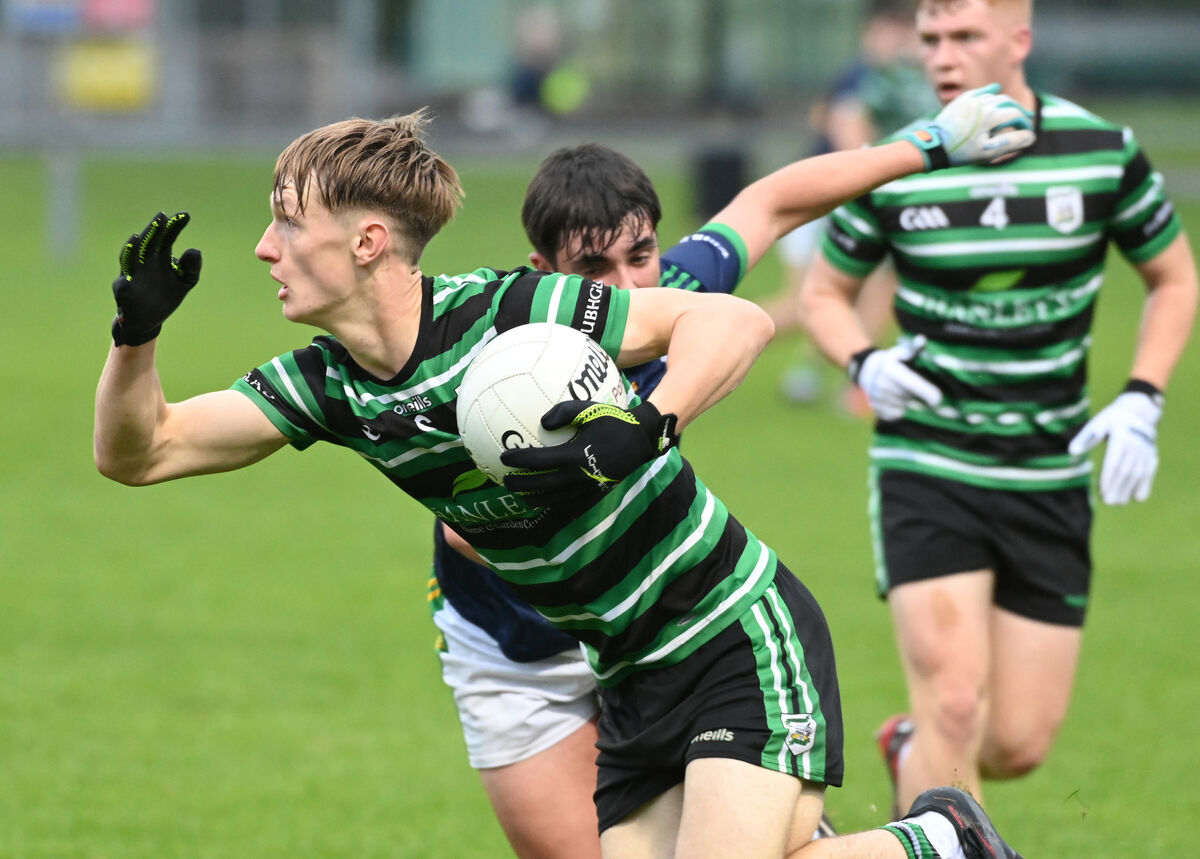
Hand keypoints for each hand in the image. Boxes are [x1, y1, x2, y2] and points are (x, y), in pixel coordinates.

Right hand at [111, 212, 202, 345]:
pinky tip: (126, 280)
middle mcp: (144, 261)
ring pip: (130, 259)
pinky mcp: (124, 293)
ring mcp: (132, 275)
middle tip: (162, 216)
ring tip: (136, 237)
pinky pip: (122, 287)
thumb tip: (195, 250)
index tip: (186, 215)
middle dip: (153, 230)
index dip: (174, 226)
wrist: (148, 319)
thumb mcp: (184, 281)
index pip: (167, 237)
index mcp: (160, 257)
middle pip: (148, 242)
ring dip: (132, 248)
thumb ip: (190, 268)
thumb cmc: (166, 296)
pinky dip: (123, 284)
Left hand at [501, 400, 677, 506]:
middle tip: (505, 482)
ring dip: (535, 498)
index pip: (540, 461)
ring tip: (522, 495)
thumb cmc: (615, 421)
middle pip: (542, 486)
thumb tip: (542, 422)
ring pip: (555, 499)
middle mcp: (580, 476)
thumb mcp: (590, 409)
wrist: (642, 440)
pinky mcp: (596, 493)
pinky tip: (546, 498)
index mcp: (576, 455)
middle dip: (521, 486)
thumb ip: (563, 411)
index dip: (519, 461)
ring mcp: (588, 488)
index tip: (504, 458)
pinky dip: (555, 502)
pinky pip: (570, 502)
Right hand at [850, 336, 942, 421]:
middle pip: (910, 397)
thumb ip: (915, 348)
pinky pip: (897, 414)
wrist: (870, 372)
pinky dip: (901, 409)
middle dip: (919, 396)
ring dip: (909, 402)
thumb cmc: (894, 361)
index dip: (928, 393)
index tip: (939, 400)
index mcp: (889, 369)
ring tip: (904, 391)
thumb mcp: (903, 352)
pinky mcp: (877, 410)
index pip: (913, 385)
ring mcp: (877, 399)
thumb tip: (922, 339)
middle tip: (919, 390)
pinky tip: (897, 400)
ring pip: (905, 406)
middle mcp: (881, 385)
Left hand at [903, 84, 1035, 170]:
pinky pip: (979, 92)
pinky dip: (990, 91)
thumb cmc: (961, 152)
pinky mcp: (961, 101)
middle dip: (1019, 111)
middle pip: (1008, 103)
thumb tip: (1030, 137)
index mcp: (992, 115)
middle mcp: (984, 103)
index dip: (1024, 124)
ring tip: (1012, 109)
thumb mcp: (988, 152)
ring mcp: (971, 100)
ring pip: (995, 97)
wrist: (933, 146)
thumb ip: (1011, 143)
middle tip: (1027, 118)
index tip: (1028, 132)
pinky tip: (995, 89)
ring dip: (1006, 103)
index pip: (1016, 115)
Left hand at [1068, 390, 1162, 504]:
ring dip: (1129, 490)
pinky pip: (1150, 472)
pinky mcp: (1152, 455)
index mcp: (1121, 438)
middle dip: (1118, 488)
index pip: (1114, 462)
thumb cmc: (1110, 420)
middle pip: (1126, 471)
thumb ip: (1085, 439)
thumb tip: (1072, 451)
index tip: (1102, 492)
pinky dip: (1146, 485)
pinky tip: (1138, 498)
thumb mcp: (1097, 424)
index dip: (1108, 479)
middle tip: (1109, 502)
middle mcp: (1136, 445)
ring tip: (1118, 503)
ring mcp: (1146, 451)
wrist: (1138, 411)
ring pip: (1138, 474)